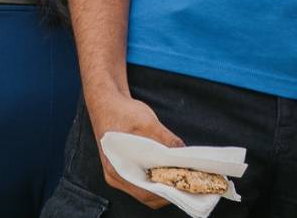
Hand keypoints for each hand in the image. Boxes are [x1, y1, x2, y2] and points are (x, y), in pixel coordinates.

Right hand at [86, 89, 183, 208]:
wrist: (106, 102)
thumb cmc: (122, 112)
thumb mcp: (147, 123)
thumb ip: (165, 139)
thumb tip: (183, 153)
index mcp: (117, 170)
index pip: (145, 193)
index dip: (167, 192)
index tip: (186, 186)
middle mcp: (116, 176)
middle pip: (146, 193)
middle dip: (168, 190)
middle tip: (189, 180)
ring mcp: (119, 172)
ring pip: (144, 186)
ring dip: (163, 183)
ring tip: (183, 174)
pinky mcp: (124, 165)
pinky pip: (142, 177)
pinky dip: (156, 175)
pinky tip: (170, 167)